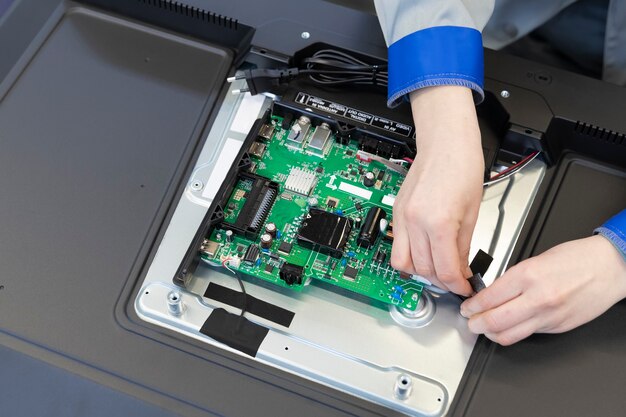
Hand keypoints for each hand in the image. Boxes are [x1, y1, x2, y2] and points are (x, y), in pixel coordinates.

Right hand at [390, 86, 483, 294]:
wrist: (445, 142)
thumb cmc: (462, 167)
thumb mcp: (472, 213)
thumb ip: (463, 246)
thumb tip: (460, 269)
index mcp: (439, 222)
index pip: (445, 269)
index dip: (457, 285)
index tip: (465, 288)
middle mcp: (415, 222)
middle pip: (423, 270)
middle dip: (440, 281)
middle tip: (454, 280)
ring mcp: (402, 217)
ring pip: (402, 263)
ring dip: (420, 272)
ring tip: (437, 270)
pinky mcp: (396, 212)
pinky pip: (397, 245)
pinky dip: (410, 255)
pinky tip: (425, 253)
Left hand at [461, 235, 625, 344]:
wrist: (609, 267)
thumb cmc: (576, 258)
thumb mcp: (535, 260)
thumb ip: (512, 278)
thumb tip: (491, 293)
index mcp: (527, 276)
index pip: (488, 299)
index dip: (472, 306)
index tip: (467, 307)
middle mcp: (537, 298)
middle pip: (493, 321)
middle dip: (475, 324)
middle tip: (469, 321)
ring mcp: (549, 316)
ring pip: (508, 336)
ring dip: (491, 334)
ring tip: (484, 328)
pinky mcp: (558, 328)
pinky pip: (528, 334)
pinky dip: (513, 332)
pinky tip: (509, 326)